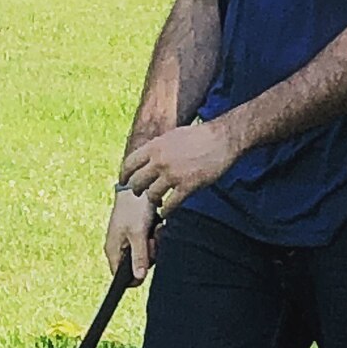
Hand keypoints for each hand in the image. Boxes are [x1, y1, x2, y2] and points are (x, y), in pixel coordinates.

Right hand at [104, 186, 158, 281]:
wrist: (139, 184)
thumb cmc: (134, 208)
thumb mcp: (138, 233)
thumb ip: (139, 256)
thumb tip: (138, 278)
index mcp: (114, 250)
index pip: (121, 277)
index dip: (137, 274)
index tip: (147, 261)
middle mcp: (120, 248)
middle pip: (138, 266)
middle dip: (150, 254)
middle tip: (152, 239)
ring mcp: (129, 240)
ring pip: (146, 254)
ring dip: (155, 242)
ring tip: (155, 228)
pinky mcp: (138, 232)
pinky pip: (150, 242)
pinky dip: (156, 234)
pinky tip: (157, 224)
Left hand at [119, 119, 237, 215]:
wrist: (222, 138)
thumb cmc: (199, 136)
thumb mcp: (172, 136)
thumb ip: (157, 147)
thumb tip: (146, 157)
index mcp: (155, 146)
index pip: (129, 163)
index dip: (124, 175)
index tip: (123, 182)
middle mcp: (160, 161)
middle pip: (137, 182)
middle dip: (138, 190)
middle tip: (142, 193)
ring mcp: (173, 174)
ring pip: (151, 195)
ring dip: (153, 201)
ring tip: (158, 202)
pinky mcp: (188, 186)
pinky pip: (170, 204)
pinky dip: (166, 210)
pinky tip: (167, 211)